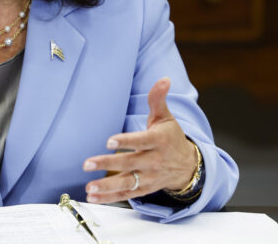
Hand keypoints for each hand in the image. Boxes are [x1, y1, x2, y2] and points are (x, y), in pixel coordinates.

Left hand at [82, 77, 197, 203]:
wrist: (189, 166)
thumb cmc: (172, 138)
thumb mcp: (166, 117)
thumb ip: (158, 99)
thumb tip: (164, 79)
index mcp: (158, 141)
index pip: (141, 141)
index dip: (126, 142)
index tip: (109, 142)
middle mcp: (153, 161)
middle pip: (129, 164)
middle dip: (107, 164)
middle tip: (87, 163)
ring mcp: (149, 177)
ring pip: (127, 183)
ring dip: (107, 187)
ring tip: (89, 187)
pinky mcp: (144, 189)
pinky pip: (126, 195)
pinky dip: (110, 197)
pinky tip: (93, 197)